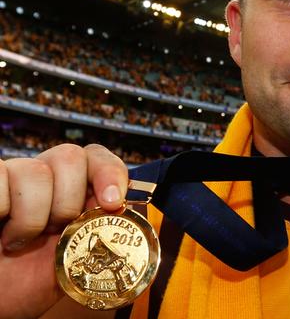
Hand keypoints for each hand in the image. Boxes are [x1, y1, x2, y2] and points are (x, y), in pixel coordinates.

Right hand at [0, 144, 127, 318]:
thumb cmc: (31, 279)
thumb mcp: (77, 258)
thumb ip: (103, 231)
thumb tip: (130, 211)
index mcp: (74, 188)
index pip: (98, 157)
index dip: (110, 172)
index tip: (112, 202)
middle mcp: (45, 175)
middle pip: (70, 156)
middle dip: (69, 200)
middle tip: (55, 231)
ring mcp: (14, 176)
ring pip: (35, 171)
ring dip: (33, 216)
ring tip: (21, 240)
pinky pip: (0, 177)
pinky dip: (2, 208)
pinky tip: (1, 229)